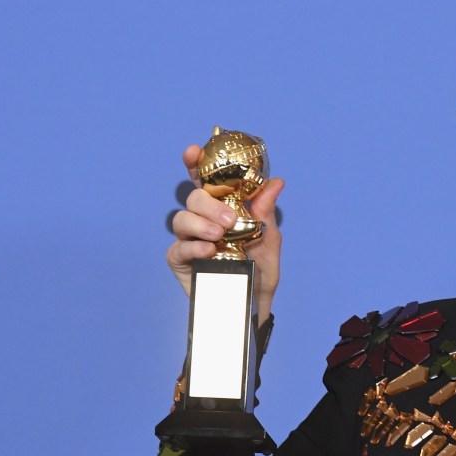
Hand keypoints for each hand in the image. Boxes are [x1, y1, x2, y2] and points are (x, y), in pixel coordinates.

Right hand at [166, 144, 284, 325]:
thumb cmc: (261, 270)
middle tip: (229, 220)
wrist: (254, 304)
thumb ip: (266, 212)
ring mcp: (188, 239)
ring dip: (200, 223)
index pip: (205, 179)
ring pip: (181, 219)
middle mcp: (202, 219)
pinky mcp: (180, 260)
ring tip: (219, 236)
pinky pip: (179, 247)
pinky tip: (208, 250)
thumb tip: (276, 182)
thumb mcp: (269, 240)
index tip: (193, 152)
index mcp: (222, 207)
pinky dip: (193, 246)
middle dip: (208, 204)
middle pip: (193, 197)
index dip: (196, 162)